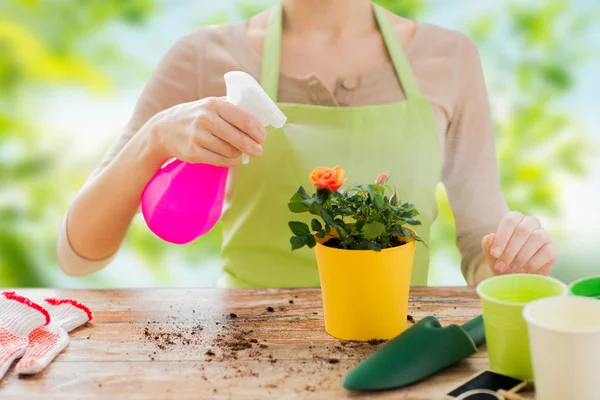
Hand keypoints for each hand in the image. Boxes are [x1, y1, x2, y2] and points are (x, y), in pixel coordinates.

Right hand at [143, 97, 266, 166]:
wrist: (163, 130)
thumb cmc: (194, 116)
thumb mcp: (209, 105)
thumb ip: (231, 108)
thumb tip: (258, 119)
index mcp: (213, 104)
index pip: (244, 119)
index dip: (257, 130)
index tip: (262, 137)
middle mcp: (205, 119)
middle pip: (239, 138)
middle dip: (253, 146)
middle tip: (258, 150)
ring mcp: (198, 137)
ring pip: (231, 151)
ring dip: (238, 154)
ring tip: (238, 152)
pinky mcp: (193, 153)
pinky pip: (220, 161)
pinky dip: (229, 161)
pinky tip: (230, 158)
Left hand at [481, 212, 558, 275]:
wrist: (514, 276)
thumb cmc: (501, 260)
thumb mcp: (491, 254)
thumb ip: (487, 244)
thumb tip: (491, 236)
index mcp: (515, 219)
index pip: (510, 220)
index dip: (502, 237)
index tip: (494, 254)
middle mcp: (531, 223)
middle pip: (523, 229)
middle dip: (510, 250)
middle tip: (501, 266)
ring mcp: (544, 235)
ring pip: (537, 238)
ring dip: (522, 256)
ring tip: (512, 269)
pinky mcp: (553, 249)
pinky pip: (547, 252)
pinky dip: (533, 263)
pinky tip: (523, 271)